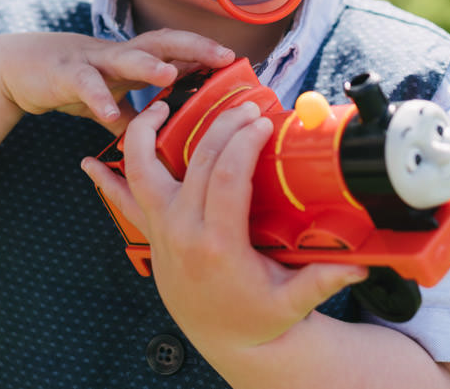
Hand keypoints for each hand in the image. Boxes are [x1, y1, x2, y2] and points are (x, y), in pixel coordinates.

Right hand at [0, 30, 232, 133]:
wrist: (19, 67)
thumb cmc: (73, 79)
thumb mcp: (112, 97)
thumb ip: (137, 116)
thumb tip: (166, 140)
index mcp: (135, 59)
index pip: (179, 50)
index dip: (208, 53)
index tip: (241, 63)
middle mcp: (120, 54)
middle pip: (162, 42)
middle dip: (193, 47)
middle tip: (222, 57)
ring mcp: (93, 60)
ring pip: (125, 57)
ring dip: (148, 65)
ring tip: (171, 75)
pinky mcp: (65, 73)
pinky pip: (85, 85)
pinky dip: (98, 99)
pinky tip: (110, 115)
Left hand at [84, 99, 367, 357]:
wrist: (226, 341)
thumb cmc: (260, 317)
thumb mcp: (294, 301)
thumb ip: (323, 280)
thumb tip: (359, 266)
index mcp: (217, 243)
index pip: (226, 175)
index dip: (244, 140)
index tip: (263, 120)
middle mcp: (181, 232)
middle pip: (195, 161)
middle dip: (221, 126)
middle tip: (245, 107)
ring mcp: (161, 230)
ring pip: (140, 172)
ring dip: (144, 135)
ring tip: (160, 107)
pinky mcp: (152, 233)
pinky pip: (120, 203)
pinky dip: (104, 181)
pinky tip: (89, 161)